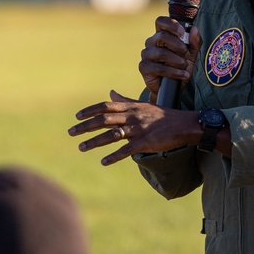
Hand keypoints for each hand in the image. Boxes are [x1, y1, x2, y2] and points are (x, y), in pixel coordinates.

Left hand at [69, 90, 199, 165]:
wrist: (183, 124)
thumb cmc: (161, 115)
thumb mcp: (141, 104)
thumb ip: (124, 99)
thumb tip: (110, 91)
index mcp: (130, 107)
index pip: (105, 107)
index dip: (90, 111)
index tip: (77, 117)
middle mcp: (131, 116)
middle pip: (103, 120)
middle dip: (85, 126)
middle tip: (71, 132)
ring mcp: (138, 129)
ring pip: (111, 135)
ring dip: (94, 142)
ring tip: (81, 147)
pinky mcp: (145, 142)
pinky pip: (126, 150)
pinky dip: (114, 156)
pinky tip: (103, 162)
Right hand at [139, 17, 201, 100]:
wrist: (173, 88)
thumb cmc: (179, 68)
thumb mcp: (190, 55)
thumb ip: (194, 42)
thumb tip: (194, 29)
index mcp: (161, 35)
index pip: (161, 21)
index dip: (171, 24)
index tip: (182, 32)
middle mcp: (151, 42)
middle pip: (162, 36)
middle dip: (178, 46)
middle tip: (185, 55)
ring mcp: (146, 54)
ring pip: (162, 53)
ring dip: (177, 61)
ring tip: (184, 67)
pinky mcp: (144, 67)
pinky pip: (159, 68)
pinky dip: (174, 72)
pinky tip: (182, 75)